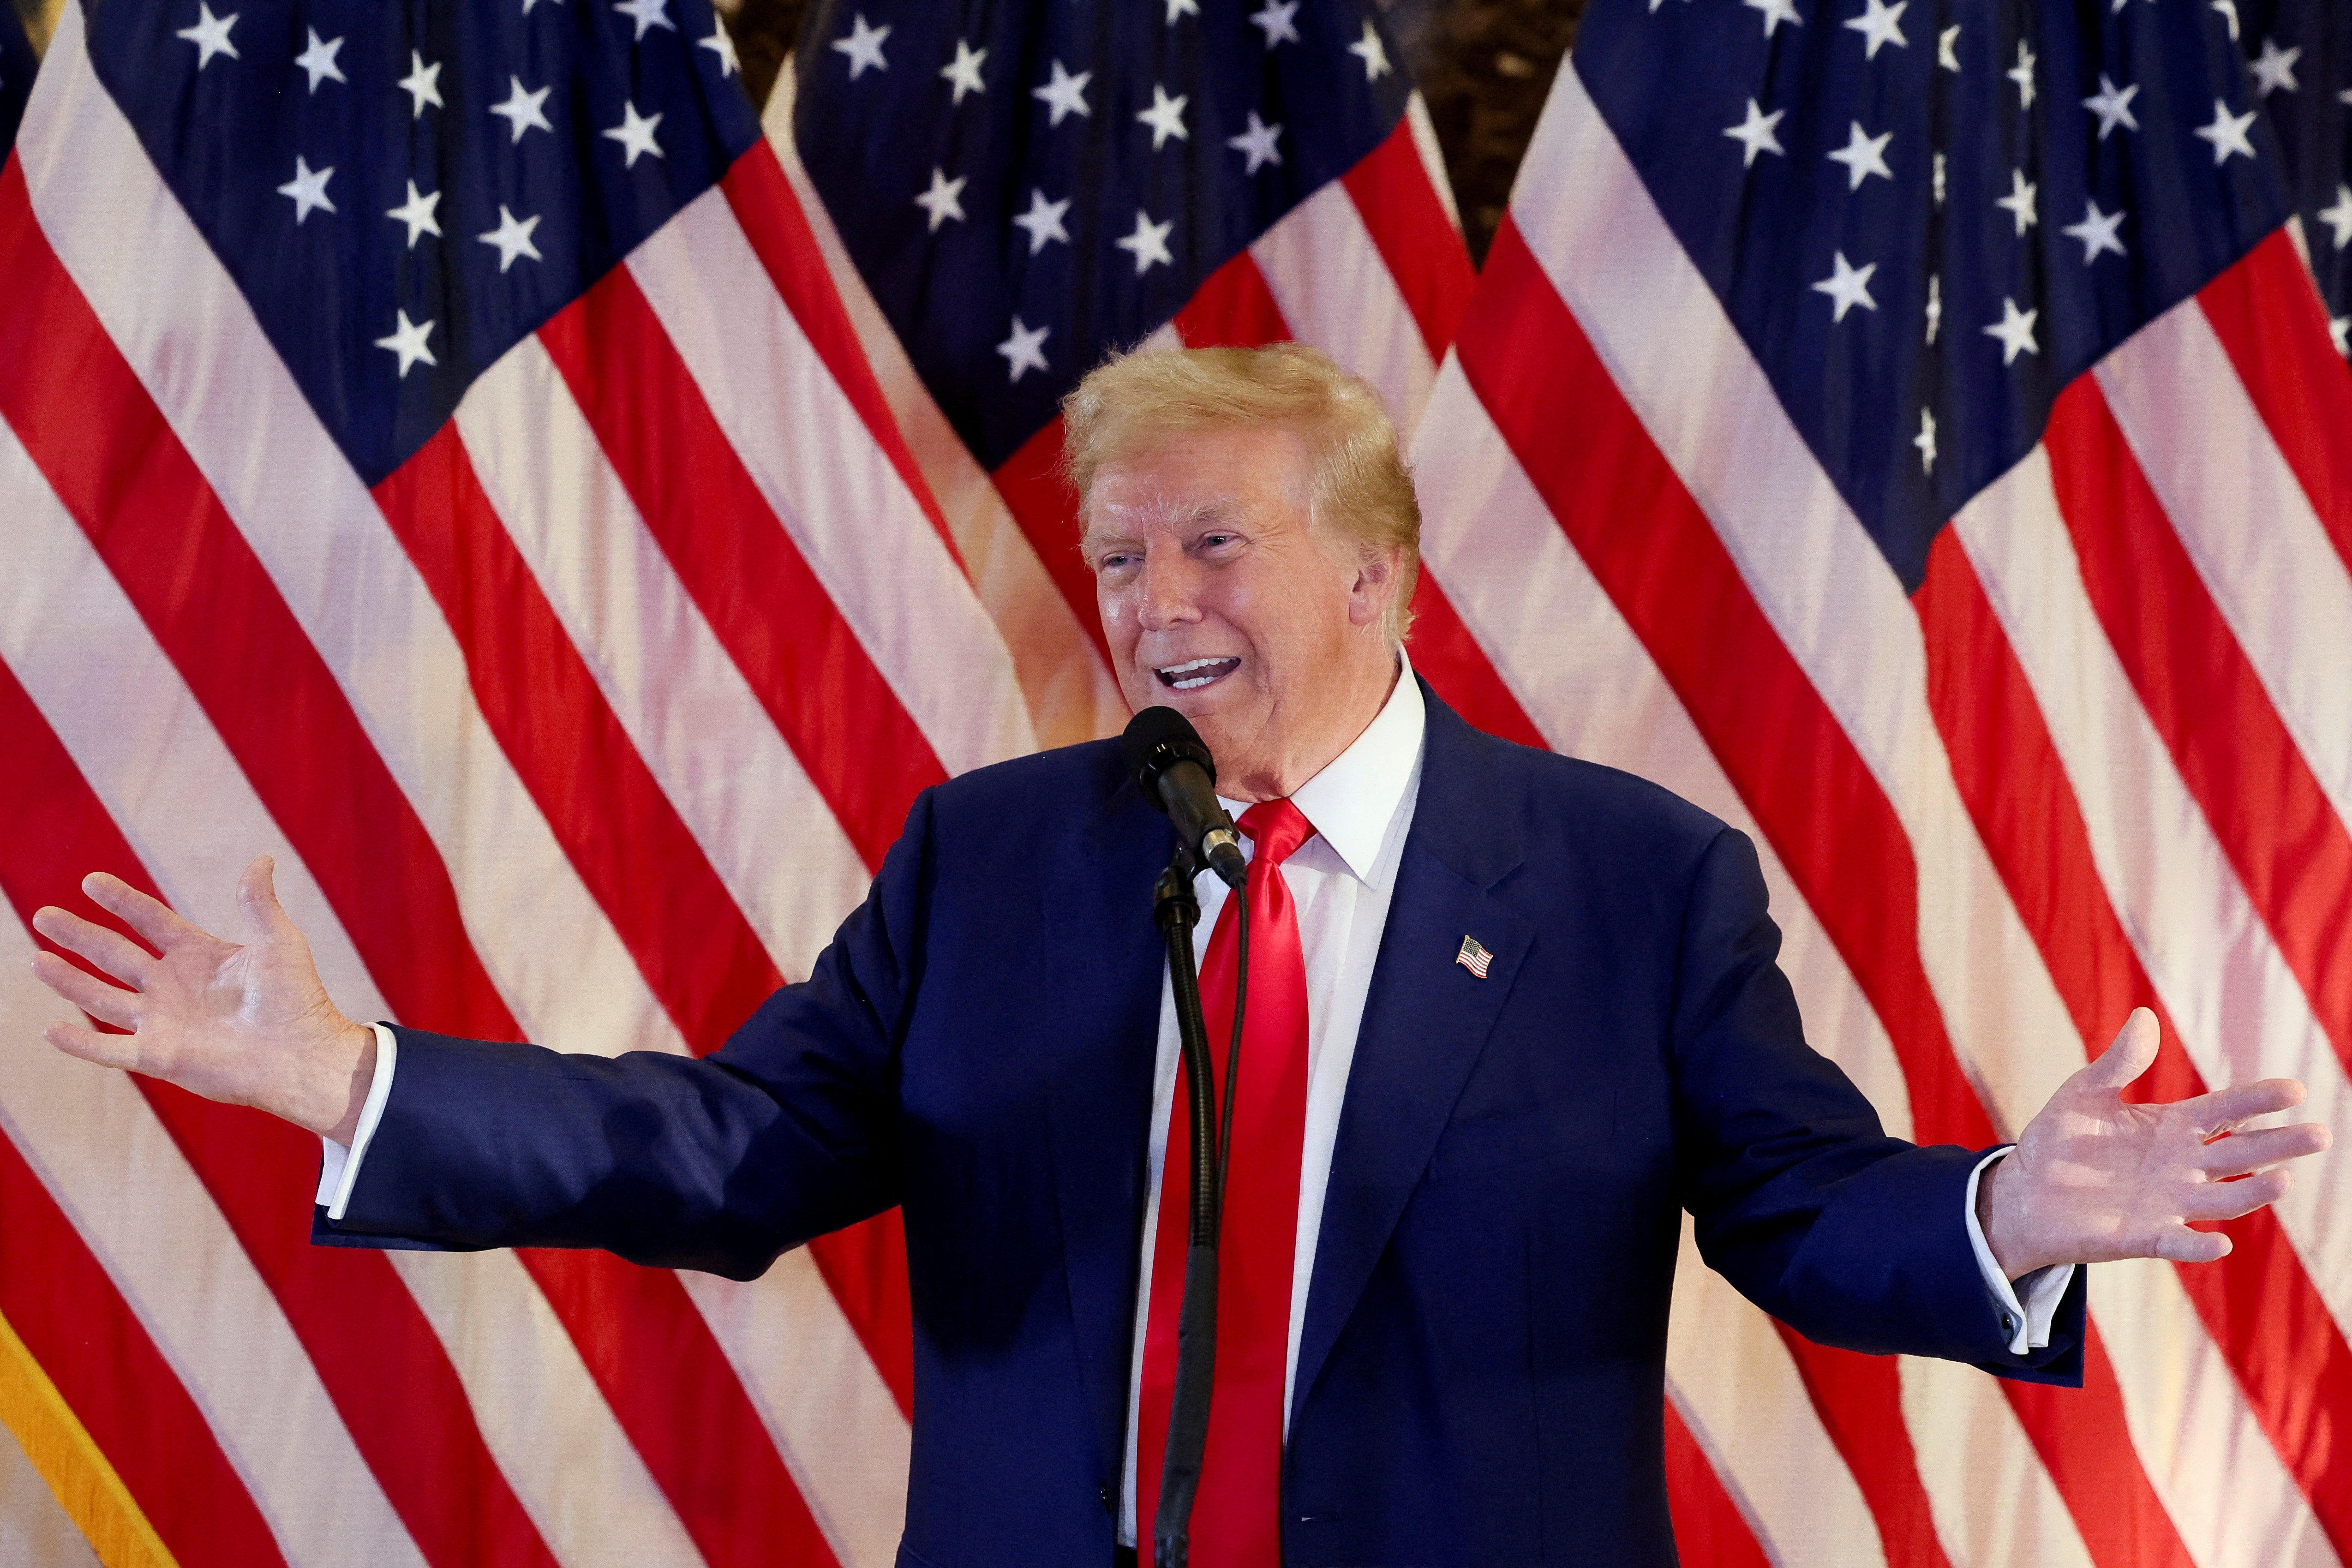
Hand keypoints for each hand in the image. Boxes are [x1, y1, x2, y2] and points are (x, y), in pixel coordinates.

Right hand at [28, 857, 376, 1142]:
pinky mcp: (159, 1056)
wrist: (301, 1055)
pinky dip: (79, 1043)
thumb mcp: (279, 942)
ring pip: (101, 997)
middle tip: (43, 915)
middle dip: (79, 935)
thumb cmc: (297, 999)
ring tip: (36, 959)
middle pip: (114, 954)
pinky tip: (50, 1029)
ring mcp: (163, 1021)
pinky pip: (109, 1049)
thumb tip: (262, 858)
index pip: (150, 920)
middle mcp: (173, 986)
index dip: (122, 901)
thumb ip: (260, 903)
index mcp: (199, 955)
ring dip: (68, 979)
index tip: (91, 881)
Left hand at [1978, 1007, 2331, 1278]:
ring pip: (2223, 1198)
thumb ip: (2118, 1062)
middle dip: (2279, 1144)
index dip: (2257, 1100)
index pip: (2225, 1110)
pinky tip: (2219, 1242)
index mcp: (2171, 1127)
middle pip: (2240, 1152)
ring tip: (2283, 1180)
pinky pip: (2178, 1242)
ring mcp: (2167, 1203)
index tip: (2294, 1089)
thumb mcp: (2084, 1093)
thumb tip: (2144, 1017)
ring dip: (2253, 1192)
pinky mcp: (2143, 1236)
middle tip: (2319, 1134)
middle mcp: (2181, 1166)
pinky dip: (2198, 1244)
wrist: (2024, 1192)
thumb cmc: (2058, 1141)